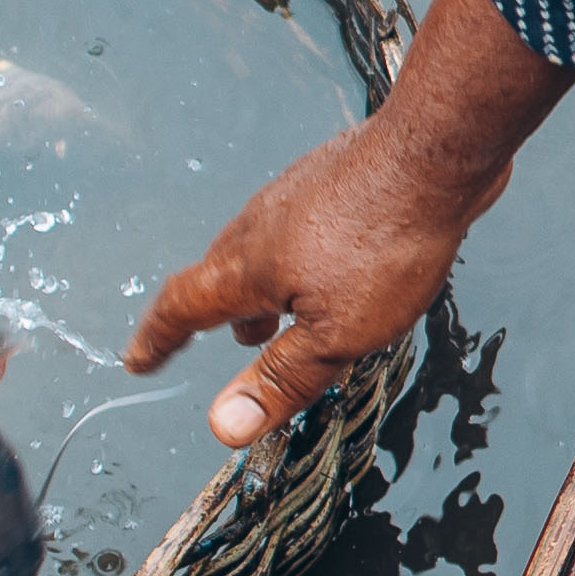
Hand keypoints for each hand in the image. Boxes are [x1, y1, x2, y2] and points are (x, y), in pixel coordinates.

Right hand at [125, 0, 574, 449]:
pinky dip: (296, 260)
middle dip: (214, 315)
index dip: (157, 338)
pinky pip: (298, 228)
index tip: (139, 359)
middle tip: (216, 342)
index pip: (182, 307)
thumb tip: (224, 425)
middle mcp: (260, 224)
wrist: (435, 151)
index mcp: (248, 266)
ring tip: (275, 316)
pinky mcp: (333, 180)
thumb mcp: (336, 334)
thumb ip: (282, 378)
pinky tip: (331, 267)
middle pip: (220, 276)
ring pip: (260, 249)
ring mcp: (296, 195)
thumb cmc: (387, 240)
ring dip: (259, 288)